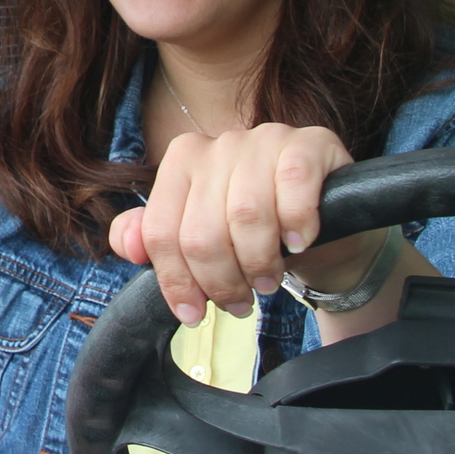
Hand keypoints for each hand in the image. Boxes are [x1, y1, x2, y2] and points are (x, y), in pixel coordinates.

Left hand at [108, 123, 360, 324]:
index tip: (193, 314)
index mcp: (183, 160)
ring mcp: (266, 139)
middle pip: (202, 233)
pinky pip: (294, 188)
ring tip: (267, 282)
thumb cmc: (255, 231)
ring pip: (246, 217)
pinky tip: (299, 243)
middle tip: (238, 302)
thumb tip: (127, 246)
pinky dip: (296, 225)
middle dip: (220, 282)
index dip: (176, 282)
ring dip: (258, 264)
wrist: (327, 221)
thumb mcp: (201, 235)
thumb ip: (155, 238)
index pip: (161, 231)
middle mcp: (220, 143)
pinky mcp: (310, 145)